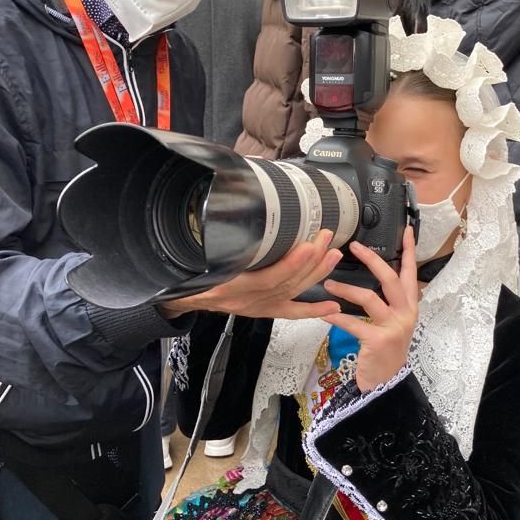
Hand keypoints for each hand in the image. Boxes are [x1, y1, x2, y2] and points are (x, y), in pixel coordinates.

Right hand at [158, 230, 342, 319]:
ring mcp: (258, 307)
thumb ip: (222, 239)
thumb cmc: (192, 272)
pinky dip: (313, 310)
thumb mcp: (200, 254)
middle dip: (311, 260)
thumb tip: (239, 207)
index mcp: (232, 286)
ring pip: (293, 292)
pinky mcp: (264, 312)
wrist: (185, 296)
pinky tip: (332, 307)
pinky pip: (292, 313)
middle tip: (326, 238)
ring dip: (317, 274)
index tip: (309, 245)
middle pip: (287, 283)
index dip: (291, 264)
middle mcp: (248, 300)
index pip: (268, 278)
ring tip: (334, 256)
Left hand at [322, 226, 418, 392]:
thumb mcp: (393, 323)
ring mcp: (393, 327)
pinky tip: (324, 313)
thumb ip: (388, 302)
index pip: (410, 273)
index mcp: (409, 306)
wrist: (387, 382)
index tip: (407, 230)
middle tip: (354, 246)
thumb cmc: (386, 350)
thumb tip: (374, 276)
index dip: (409, 251)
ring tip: (327, 283)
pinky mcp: (378, 340)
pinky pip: (354, 323)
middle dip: (372, 259)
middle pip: (390, 278)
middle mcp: (405, 313)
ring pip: (369, 298)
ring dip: (346, 288)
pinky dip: (337, 317)